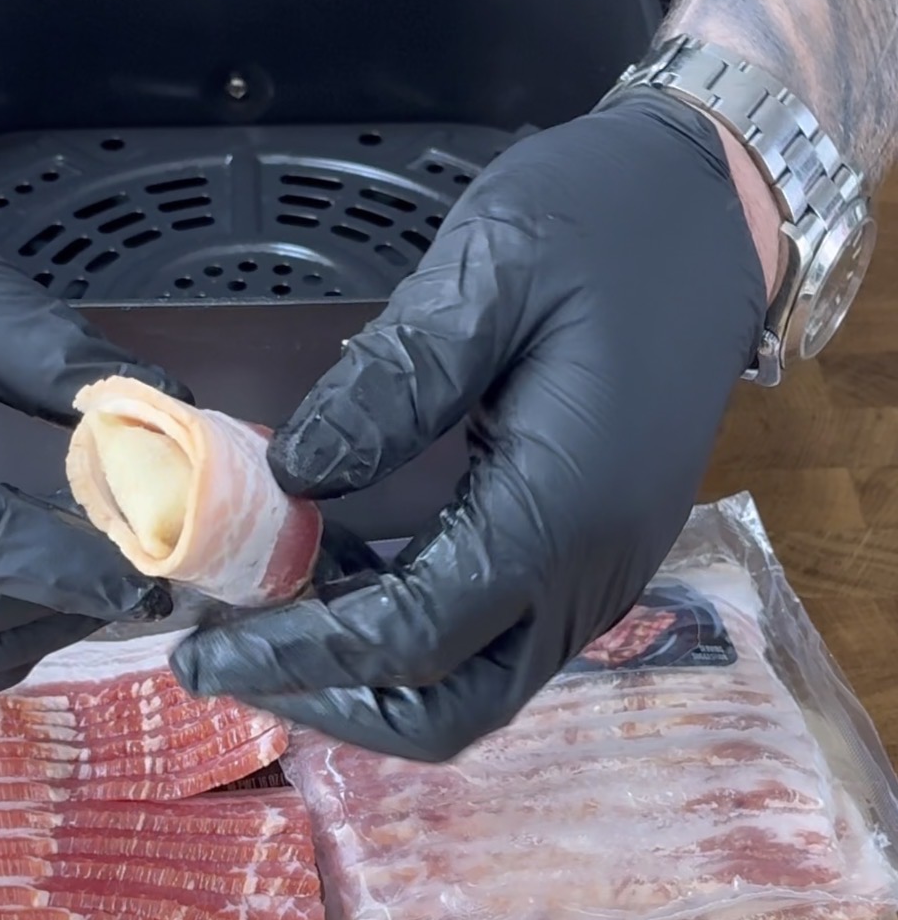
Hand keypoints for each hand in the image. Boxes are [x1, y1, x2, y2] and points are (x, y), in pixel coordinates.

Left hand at [171, 91, 767, 760]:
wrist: (719, 208)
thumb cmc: (611, 222)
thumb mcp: (494, 268)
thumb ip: (392, 381)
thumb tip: (293, 475)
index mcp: (562, 512)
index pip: (408, 638)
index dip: (296, 655)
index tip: (200, 650)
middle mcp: (588, 576)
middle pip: (445, 711)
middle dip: (329, 702)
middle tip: (229, 654)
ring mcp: (595, 580)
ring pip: (469, 690)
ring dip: (363, 677)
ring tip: (267, 615)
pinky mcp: (586, 562)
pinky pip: (489, 640)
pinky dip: (405, 636)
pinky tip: (338, 578)